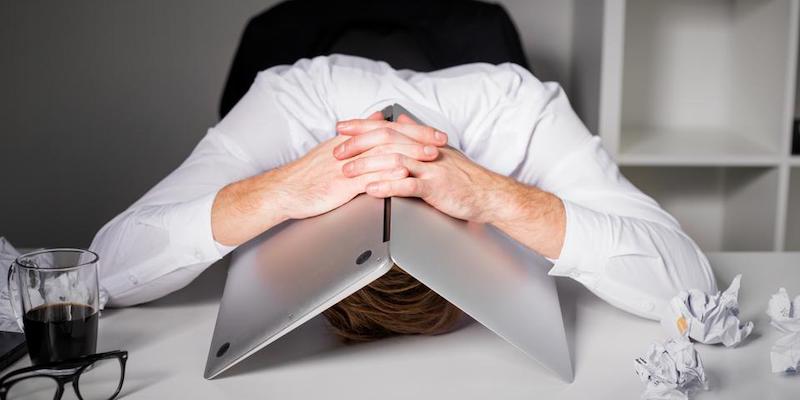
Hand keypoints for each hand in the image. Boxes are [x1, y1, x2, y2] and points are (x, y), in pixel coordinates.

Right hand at [211, 112, 439, 245]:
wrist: (285, 190)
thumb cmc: (309, 174)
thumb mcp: (334, 148)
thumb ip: (359, 132)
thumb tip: (377, 115)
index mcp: (352, 140)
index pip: (388, 128)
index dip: (414, 129)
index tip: (435, 133)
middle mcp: (352, 149)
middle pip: (392, 138)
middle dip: (420, 139)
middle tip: (441, 142)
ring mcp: (349, 167)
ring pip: (385, 155)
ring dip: (411, 155)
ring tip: (430, 157)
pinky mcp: (343, 185)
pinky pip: (370, 179)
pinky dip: (390, 177)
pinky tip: (405, 177)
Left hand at [337, 114, 511, 222]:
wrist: (488, 193)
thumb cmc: (464, 176)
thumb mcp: (439, 150)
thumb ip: (417, 135)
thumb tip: (401, 119)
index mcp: (422, 142)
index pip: (387, 127)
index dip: (362, 126)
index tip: (341, 127)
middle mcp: (424, 151)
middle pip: (386, 140)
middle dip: (358, 144)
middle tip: (336, 151)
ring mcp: (430, 168)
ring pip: (393, 161)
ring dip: (367, 166)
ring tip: (347, 172)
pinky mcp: (435, 187)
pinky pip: (408, 185)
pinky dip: (387, 186)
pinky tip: (371, 190)